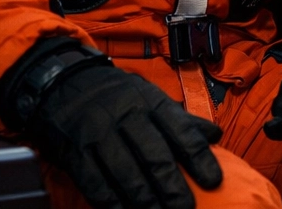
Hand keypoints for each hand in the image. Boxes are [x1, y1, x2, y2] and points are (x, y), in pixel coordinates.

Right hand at [7, 51, 222, 208]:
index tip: (214, 180)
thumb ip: (182, 120)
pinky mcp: (76, 152)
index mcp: (152, 103)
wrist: (65, 84)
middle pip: (154, 156)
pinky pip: (95, 182)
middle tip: (186, 207)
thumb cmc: (119, 96)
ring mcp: (99, 135)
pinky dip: (110, 201)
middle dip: (172, 186)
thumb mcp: (152, 97)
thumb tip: (215, 136)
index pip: (182, 132)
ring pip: (126, 172)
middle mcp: (127, 117)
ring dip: (144, 199)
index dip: (200, 158)